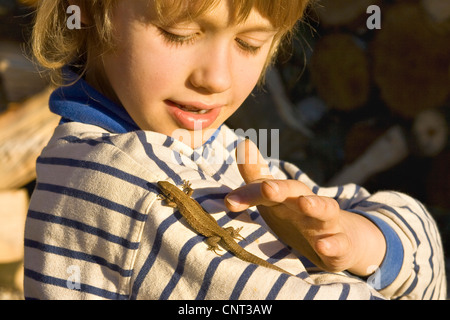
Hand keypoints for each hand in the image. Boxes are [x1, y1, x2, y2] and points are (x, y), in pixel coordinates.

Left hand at [225, 139, 385, 275]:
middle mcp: (307, 204)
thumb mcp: (276, 198)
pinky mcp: (341, 245)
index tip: (229, 202)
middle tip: (267, 187)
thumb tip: (243, 143)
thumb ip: (256, 176)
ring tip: (305, 204)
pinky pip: (339, 244)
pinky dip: (333, 244)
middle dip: (281, 188)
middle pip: (296, 192)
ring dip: (316, 206)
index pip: (267, 189)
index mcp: (288, 195)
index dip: (248, 194)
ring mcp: (327, 223)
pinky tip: (323, 246)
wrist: (341, 239)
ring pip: (325, 211)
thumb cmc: (298, 216)